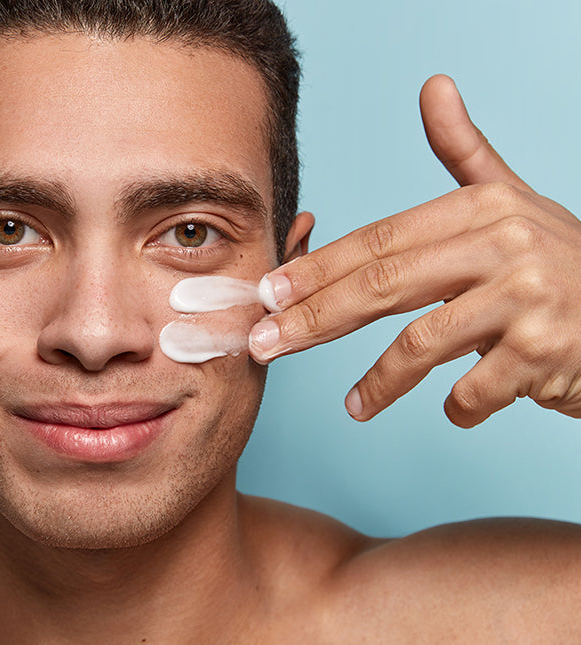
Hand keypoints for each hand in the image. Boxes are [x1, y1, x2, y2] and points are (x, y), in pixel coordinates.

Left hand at [248, 74, 580, 427]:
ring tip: (355, 407)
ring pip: (422, 344)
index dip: (317, 268)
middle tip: (266, 345)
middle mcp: (506, 244)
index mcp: (484, 207)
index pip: (380, 239)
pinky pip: (476, 389)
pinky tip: (454, 410)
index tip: (268, 292)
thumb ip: (466, 152)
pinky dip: (459, 407)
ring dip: (379, 383)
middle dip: (315, 318)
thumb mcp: (514, 201)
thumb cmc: (560, 260)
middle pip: (385, 285)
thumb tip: (433, 86)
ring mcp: (529, 297)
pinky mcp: (547, 351)